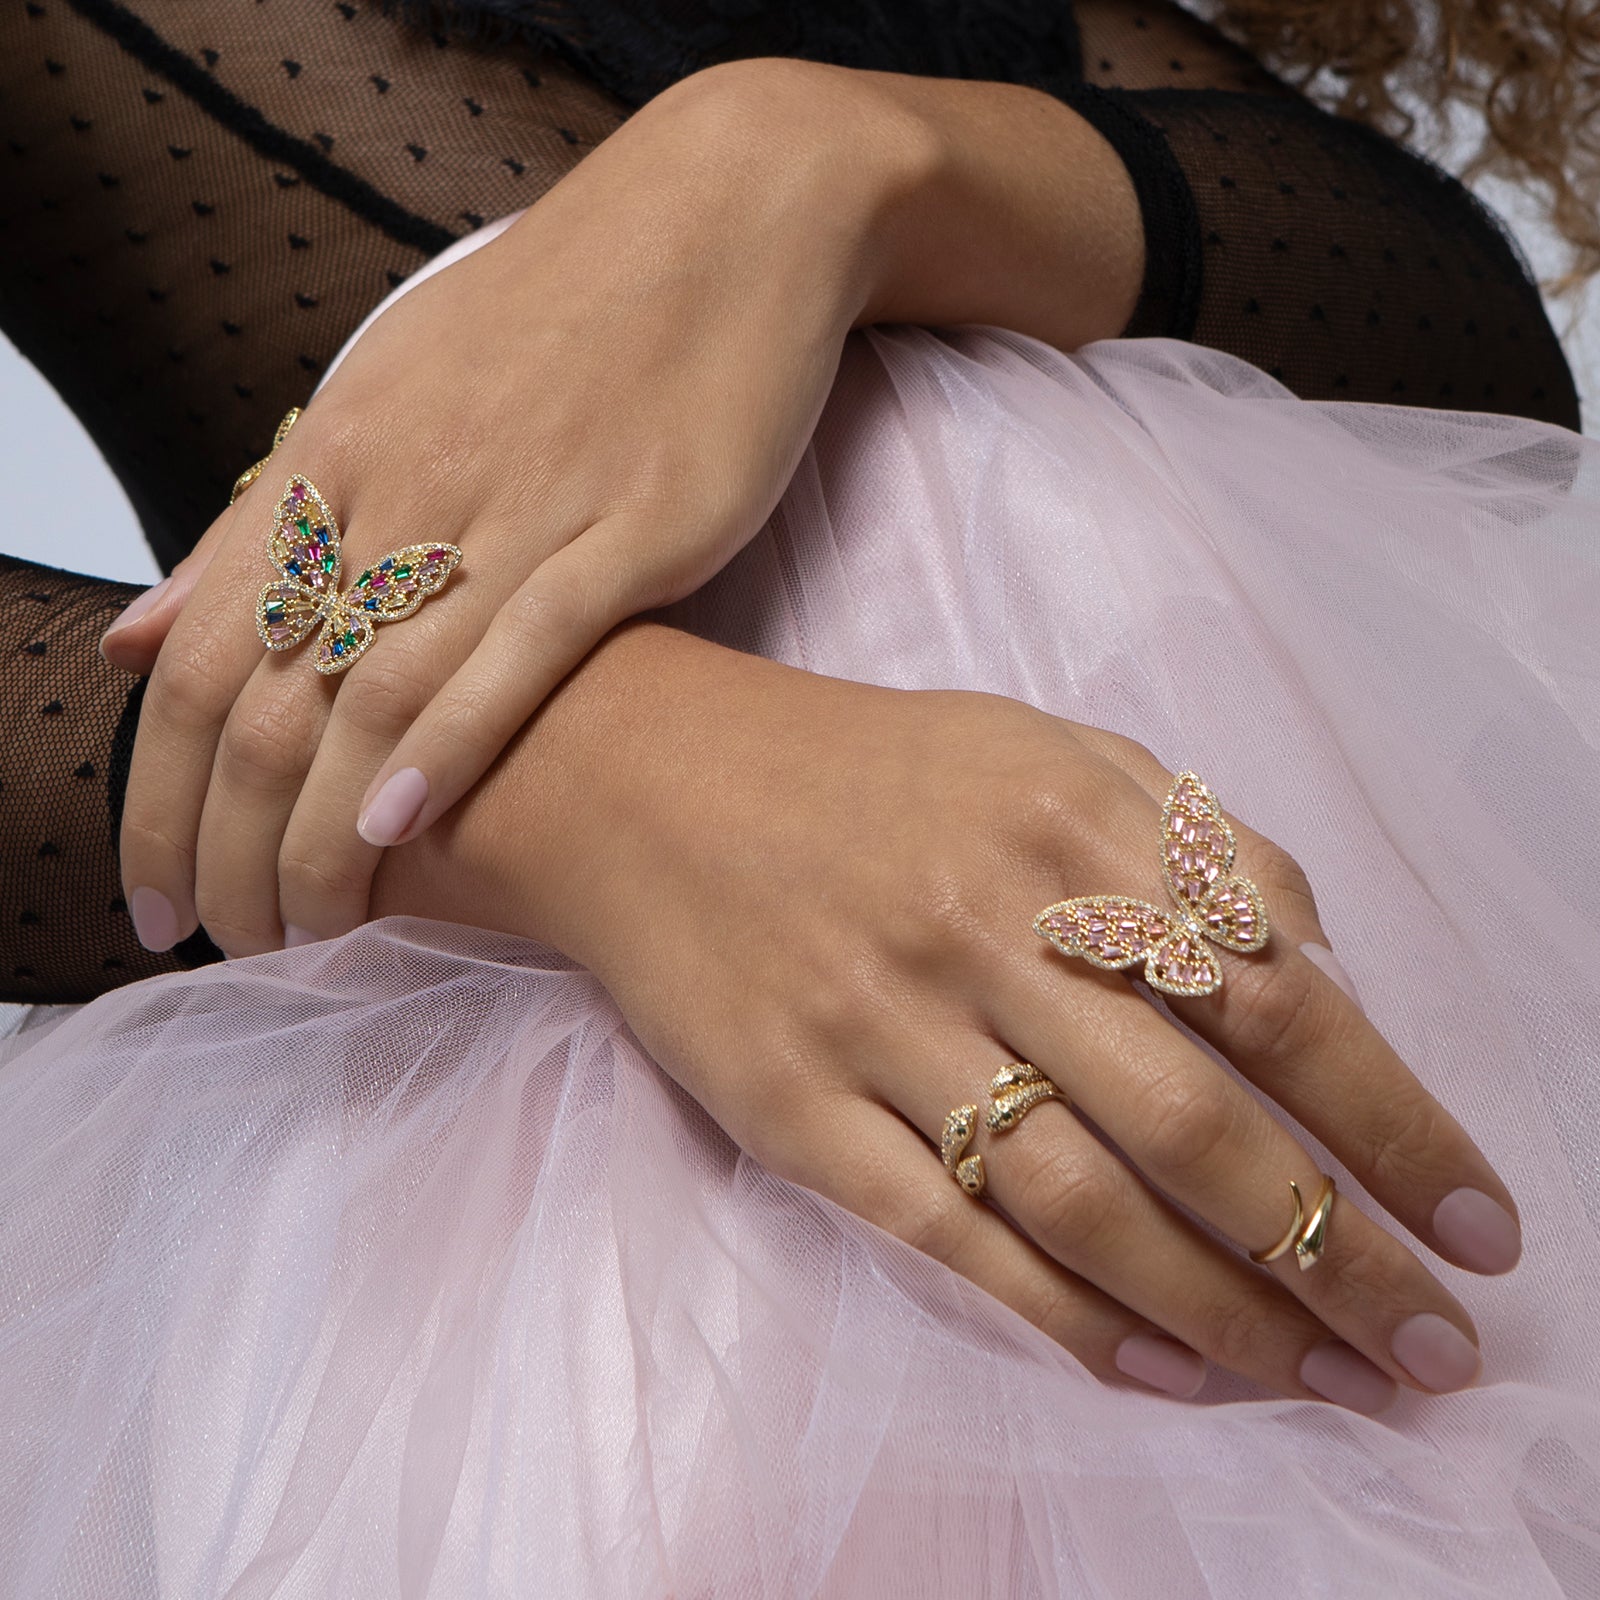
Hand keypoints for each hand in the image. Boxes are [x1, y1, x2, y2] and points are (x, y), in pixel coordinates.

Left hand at [99, 57, 930, 955]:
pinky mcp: (629, 533)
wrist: (724, 223)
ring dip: (321, 830)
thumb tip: (136, 633)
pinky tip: (400, 829)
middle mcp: (402, 487)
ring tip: (305, 926)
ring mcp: (518, 509)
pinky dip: (449, 745)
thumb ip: (262, 525)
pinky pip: (518, 652)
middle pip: (265, 697)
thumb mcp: (387, 396)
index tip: (150, 892)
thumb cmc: (560, 321)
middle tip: (219, 939)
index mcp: (334, 457)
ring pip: (377, 696)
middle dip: (223, 841)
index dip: (153, 791)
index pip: (194, 656)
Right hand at [377, 624, 1519, 1407]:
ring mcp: (876, 1021)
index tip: (1479, 1222)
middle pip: (1192, 1118)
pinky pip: (948, 1232)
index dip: (1392, 1118)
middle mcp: (977, 923)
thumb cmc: (864, 772)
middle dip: (1338, 1249)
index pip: (1271, 992)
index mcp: (1060, 822)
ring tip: (1323, 1380)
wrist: (643, 782)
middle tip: (1431, 1348)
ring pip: (1080, 1198)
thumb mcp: (1040, 747)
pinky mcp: (792, 1104)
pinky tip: (1163, 1370)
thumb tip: (1322, 967)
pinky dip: (1067, 1314)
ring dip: (1223, 1308)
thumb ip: (1187, 838)